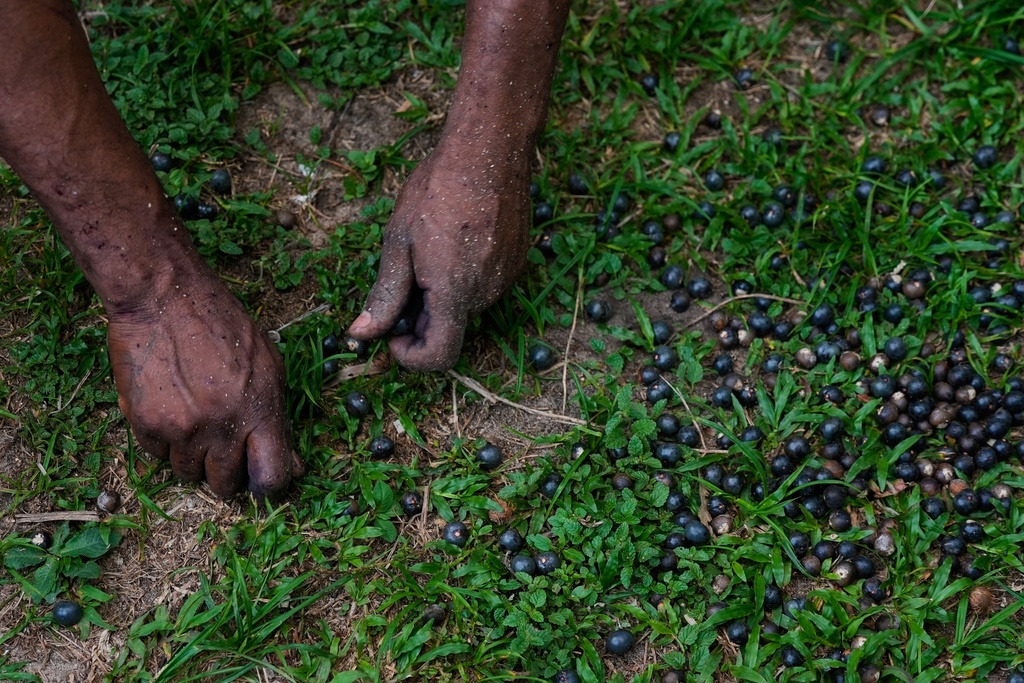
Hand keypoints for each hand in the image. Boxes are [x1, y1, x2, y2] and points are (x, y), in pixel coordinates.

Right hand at [107, 273, 302, 497]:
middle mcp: (223, 426)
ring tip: (193, 419)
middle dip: (225, 471)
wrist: (164, 298)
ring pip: (187, 473)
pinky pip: (156, 455)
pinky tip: (169, 407)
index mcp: (261, 411)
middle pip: (225, 485)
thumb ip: (277, 418)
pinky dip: (163, 441)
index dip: (267, 486)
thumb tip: (293, 467)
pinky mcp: (146, 424)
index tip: (260, 480)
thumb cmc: (223, 326)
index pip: (271, 478)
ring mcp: (183, 428)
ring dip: (192, 456)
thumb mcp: (269, 366)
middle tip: (221, 445)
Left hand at [347, 137, 530, 369]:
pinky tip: (456, 240)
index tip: (393, 336)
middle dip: (421, 318)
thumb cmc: (439, 188)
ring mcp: (506, 280)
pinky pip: (485, 287)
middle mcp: (486, 295)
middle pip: (450, 330)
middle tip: (404, 274)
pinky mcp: (517, 264)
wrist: (492, 147)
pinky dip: (465, 278)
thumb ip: (384, 295)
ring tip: (432, 248)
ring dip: (443, 295)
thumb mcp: (399, 242)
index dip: (411, 358)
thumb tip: (360, 334)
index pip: (439, 357)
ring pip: (466, 308)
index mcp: (454, 293)